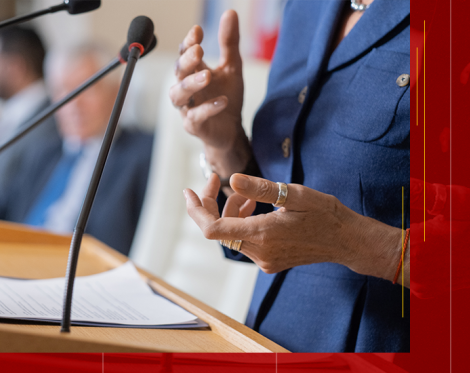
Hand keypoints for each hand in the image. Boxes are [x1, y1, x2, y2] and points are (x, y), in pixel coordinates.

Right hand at [170, 10, 250, 177]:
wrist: (231, 130)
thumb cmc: (226, 97)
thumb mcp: (232, 67)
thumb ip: (229, 43)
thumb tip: (230, 12)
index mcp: (192, 72)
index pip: (184, 54)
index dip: (189, 42)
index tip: (198, 31)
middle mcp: (186, 89)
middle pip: (178, 72)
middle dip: (186, 61)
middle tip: (199, 50)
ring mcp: (187, 108)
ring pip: (178, 95)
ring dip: (191, 84)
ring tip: (207, 76)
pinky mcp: (194, 126)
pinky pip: (196, 117)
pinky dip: (207, 108)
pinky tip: (222, 100)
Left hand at [184, 173, 403, 282]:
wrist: (347, 240)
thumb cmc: (325, 214)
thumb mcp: (295, 194)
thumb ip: (261, 189)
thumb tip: (232, 180)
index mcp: (262, 234)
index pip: (211, 228)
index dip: (196, 210)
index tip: (189, 190)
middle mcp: (259, 252)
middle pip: (218, 230)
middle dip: (213, 204)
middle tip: (215, 179)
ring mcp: (264, 260)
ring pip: (231, 234)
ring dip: (230, 212)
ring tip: (245, 194)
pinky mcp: (269, 262)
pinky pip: (244, 241)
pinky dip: (242, 222)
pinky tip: (254, 208)